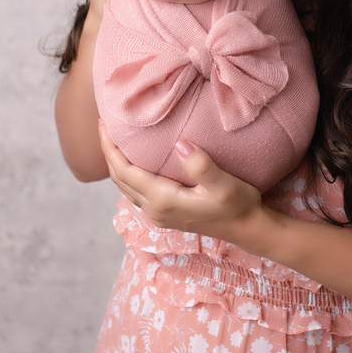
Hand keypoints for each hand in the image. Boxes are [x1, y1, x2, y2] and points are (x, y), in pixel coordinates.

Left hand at [99, 122, 265, 243]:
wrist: (248, 228)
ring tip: (116, 140)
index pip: (124, 172)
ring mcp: (159, 214)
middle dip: (109, 153)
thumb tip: (180, 144)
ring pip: (127, 186)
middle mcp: (155, 210)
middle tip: (105, 125)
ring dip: (117, 164)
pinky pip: (137, 191)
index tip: (103, 124)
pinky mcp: (166, 214)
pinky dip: (129, 173)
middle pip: (120, 179)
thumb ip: (202, 166)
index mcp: (163, 200)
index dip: (110, 148)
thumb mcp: (224, 184)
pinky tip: (136, 160)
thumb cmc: (238, 205)